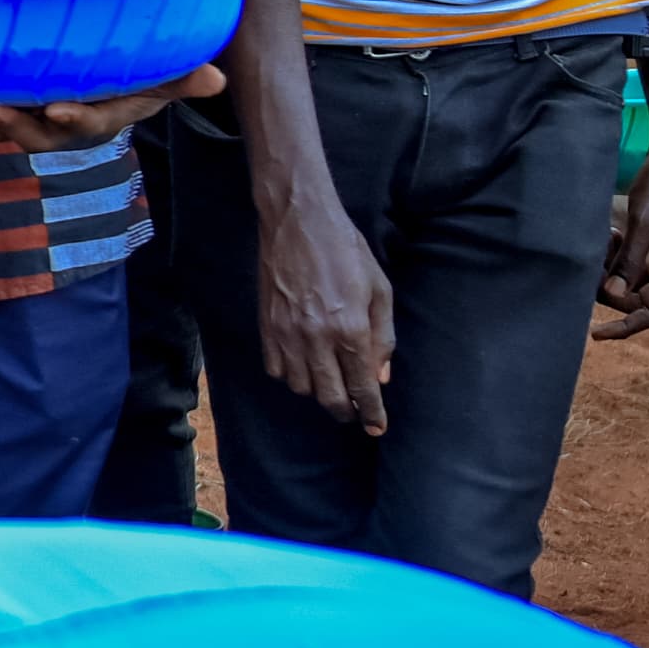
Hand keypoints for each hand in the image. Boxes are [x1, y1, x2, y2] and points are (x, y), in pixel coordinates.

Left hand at [0, 64, 226, 151]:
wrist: (96, 85)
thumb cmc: (131, 79)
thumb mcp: (158, 78)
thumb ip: (180, 78)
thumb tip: (218, 78)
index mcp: (97, 117)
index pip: (88, 123)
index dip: (75, 117)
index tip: (60, 108)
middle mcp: (58, 124)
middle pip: (30, 130)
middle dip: (5, 122)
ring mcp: (25, 117)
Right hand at [260, 197, 394, 433]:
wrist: (297, 220)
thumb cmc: (346, 250)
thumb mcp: (379, 289)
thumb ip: (383, 337)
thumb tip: (380, 376)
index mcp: (351, 329)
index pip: (362, 388)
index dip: (372, 413)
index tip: (377, 427)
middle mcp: (317, 338)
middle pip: (330, 397)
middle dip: (346, 411)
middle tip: (355, 411)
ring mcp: (287, 333)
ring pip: (301, 388)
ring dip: (318, 391)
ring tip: (329, 380)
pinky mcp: (265, 325)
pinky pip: (275, 369)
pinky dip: (290, 375)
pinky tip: (303, 363)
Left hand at [594, 119, 648, 340]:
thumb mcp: (645, 220)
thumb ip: (632, 258)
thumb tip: (614, 294)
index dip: (626, 327)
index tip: (596, 333)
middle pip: (639, 298)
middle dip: (611, 288)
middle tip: (590, 263)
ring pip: (633, 279)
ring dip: (612, 269)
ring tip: (603, 242)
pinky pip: (634, 260)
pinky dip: (617, 255)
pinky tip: (609, 235)